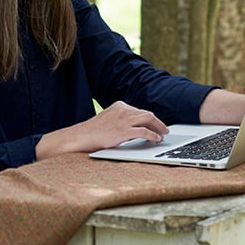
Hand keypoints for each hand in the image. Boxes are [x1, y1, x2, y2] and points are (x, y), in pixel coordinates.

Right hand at [35, 101, 168, 159]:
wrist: (81, 137)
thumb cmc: (92, 132)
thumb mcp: (108, 120)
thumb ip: (121, 121)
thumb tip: (135, 129)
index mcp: (119, 106)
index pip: (139, 110)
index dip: (150, 118)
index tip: (156, 123)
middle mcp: (123, 110)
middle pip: (147, 113)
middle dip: (157, 121)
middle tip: (164, 129)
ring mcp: (124, 120)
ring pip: (148, 119)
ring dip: (159, 127)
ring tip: (163, 134)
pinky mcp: (124, 131)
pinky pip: (144, 131)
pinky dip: (153, 135)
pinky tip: (157, 139)